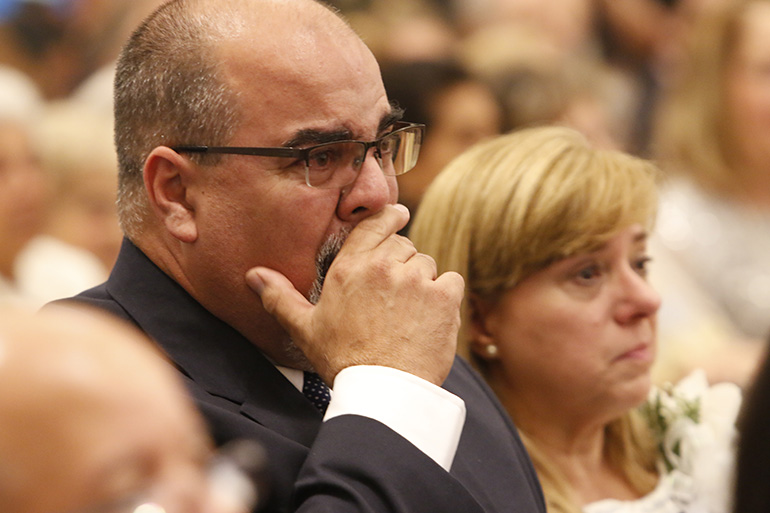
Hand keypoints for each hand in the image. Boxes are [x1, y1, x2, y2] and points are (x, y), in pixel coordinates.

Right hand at [245, 204, 464, 385]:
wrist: (383, 390)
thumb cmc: (343, 360)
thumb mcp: (304, 328)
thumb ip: (279, 297)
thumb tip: (253, 275)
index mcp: (350, 267)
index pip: (374, 224)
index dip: (389, 217)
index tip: (398, 215)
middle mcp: (383, 266)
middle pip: (403, 246)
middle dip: (401, 264)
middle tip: (394, 296)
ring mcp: (416, 279)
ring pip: (427, 264)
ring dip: (422, 281)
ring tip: (409, 314)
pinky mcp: (443, 297)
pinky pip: (451, 281)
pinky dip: (445, 296)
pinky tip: (430, 318)